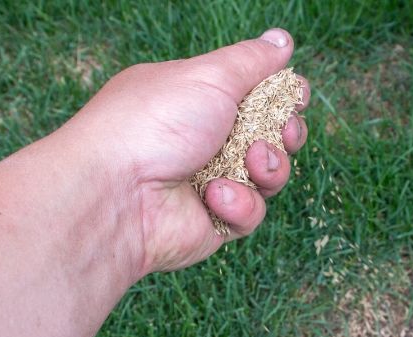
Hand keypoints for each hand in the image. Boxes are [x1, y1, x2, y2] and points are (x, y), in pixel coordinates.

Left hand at [58, 28, 310, 273]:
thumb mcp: (208, 76)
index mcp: (197, 98)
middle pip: (271, 135)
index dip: (282, 96)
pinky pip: (251, 212)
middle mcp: (203, 139)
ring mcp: (209, 181)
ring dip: (268, 167)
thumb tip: (283, 39)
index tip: (295, 96)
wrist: (117, 194)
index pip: (254, 94)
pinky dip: (240, 203)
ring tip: (251, 163)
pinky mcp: (214, 221)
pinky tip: (215, 197)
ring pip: (269, 176)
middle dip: (286, 133)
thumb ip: (251, 60)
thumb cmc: (155, 123)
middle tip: (282, 131)